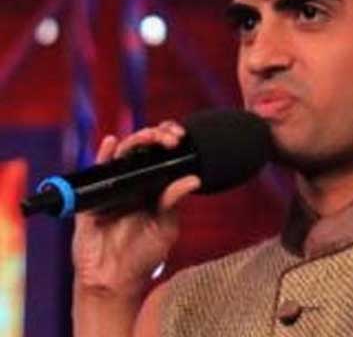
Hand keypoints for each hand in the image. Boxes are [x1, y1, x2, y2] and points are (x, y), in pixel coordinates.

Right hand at [72, 121, 200, 298]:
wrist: (113, 281)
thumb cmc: (143, 256)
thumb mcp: (165, 228)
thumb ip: (174, 202)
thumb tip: (193, 179)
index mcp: (157, 187)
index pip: (164, 155)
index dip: (171, 141)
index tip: (180, 138)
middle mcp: (136, 182)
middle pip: (146, 148)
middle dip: (158, 135)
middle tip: (171, 138)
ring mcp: (115, 186)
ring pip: (125, 153)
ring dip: (137, 139)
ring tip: (150, 138)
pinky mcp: (94, 195)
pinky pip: (98, 169)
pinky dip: (104, 153)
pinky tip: (112, 143)